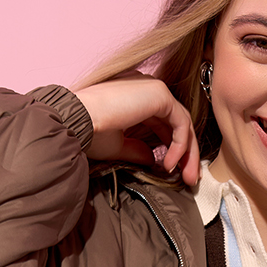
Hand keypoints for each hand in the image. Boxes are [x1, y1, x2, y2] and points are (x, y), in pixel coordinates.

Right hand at [74, 73, 200, 186]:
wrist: (77, 121)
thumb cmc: (88, 131)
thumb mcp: (116, 145)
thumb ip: (136, 149)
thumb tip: (153, 159)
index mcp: (135, 97)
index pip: (163, 123)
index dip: (173, 148)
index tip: (175, 172)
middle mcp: (146, 88)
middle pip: (176, 123)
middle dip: (186, 153)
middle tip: (189, 178)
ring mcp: (154, 88)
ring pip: (182, 122)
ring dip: (187, 152)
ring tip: (186, 176)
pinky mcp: (159, 93)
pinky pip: (180, 122)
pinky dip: (180, 145)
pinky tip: (170, 164)